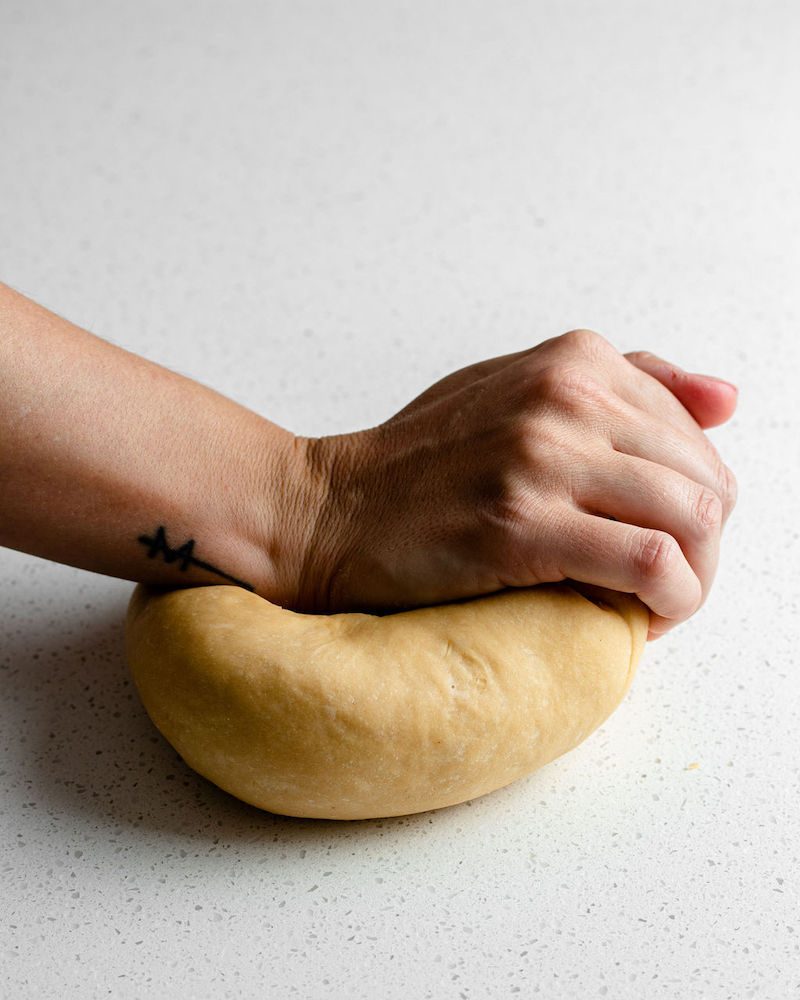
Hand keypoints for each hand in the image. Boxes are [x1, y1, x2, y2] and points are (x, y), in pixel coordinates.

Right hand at [296, 329, 737, 641]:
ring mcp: (540, 458)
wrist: (332, 508)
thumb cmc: (423, 462)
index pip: (697, 439)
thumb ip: (625, 383)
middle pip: (706, 484)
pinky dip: (671, 601)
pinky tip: (643, 618)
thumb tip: (726, 397)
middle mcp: (565, 396)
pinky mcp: (520, 525)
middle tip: (663, 585)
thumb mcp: (518, 390)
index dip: (691, 504)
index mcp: (574, 359)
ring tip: (654, 604)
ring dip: (695, 581)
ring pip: (693, 522)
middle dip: (703, 550)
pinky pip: (650, 564)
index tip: (656, 543)